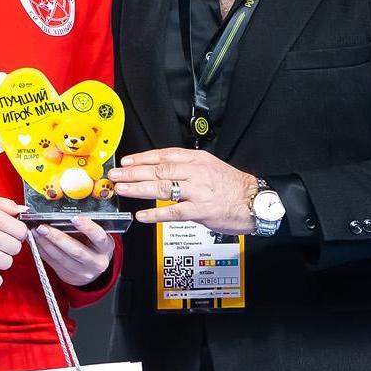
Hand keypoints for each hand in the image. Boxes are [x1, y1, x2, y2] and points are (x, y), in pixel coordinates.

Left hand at [33, 215, 114, 287]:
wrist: (93, 267)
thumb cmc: (93, 244)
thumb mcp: (95, 235)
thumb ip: (85, 226)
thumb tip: (62, 213)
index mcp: (105, 247)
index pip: (98, 237)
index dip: (87, 227)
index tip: (74, 218)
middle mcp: (96, 261)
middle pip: (76, 250)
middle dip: (57, 237)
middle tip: (43, 227)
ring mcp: (83, 272)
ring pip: (61, 258)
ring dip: (46, 244)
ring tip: (35, 232)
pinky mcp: (69, 276)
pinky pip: (53, 263)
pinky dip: (43, 251)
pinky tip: (36, 242)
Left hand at [108, 147, 259, 233]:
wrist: (254, 201)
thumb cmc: (232, 186)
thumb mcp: (210, 167)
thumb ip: (187, 168)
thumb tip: (162, 170)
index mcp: (197, 159)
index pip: (164, 155)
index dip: (142, 158)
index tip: (126, 162)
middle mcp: (196, 172)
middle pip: (159, 170)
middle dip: (134, 173)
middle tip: (116, 175)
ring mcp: (198, 191)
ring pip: (163, 187)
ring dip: (139, 189)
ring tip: (122, 190)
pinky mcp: (201, 210)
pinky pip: (174, 212)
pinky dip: (156, 214)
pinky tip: (142, 216)